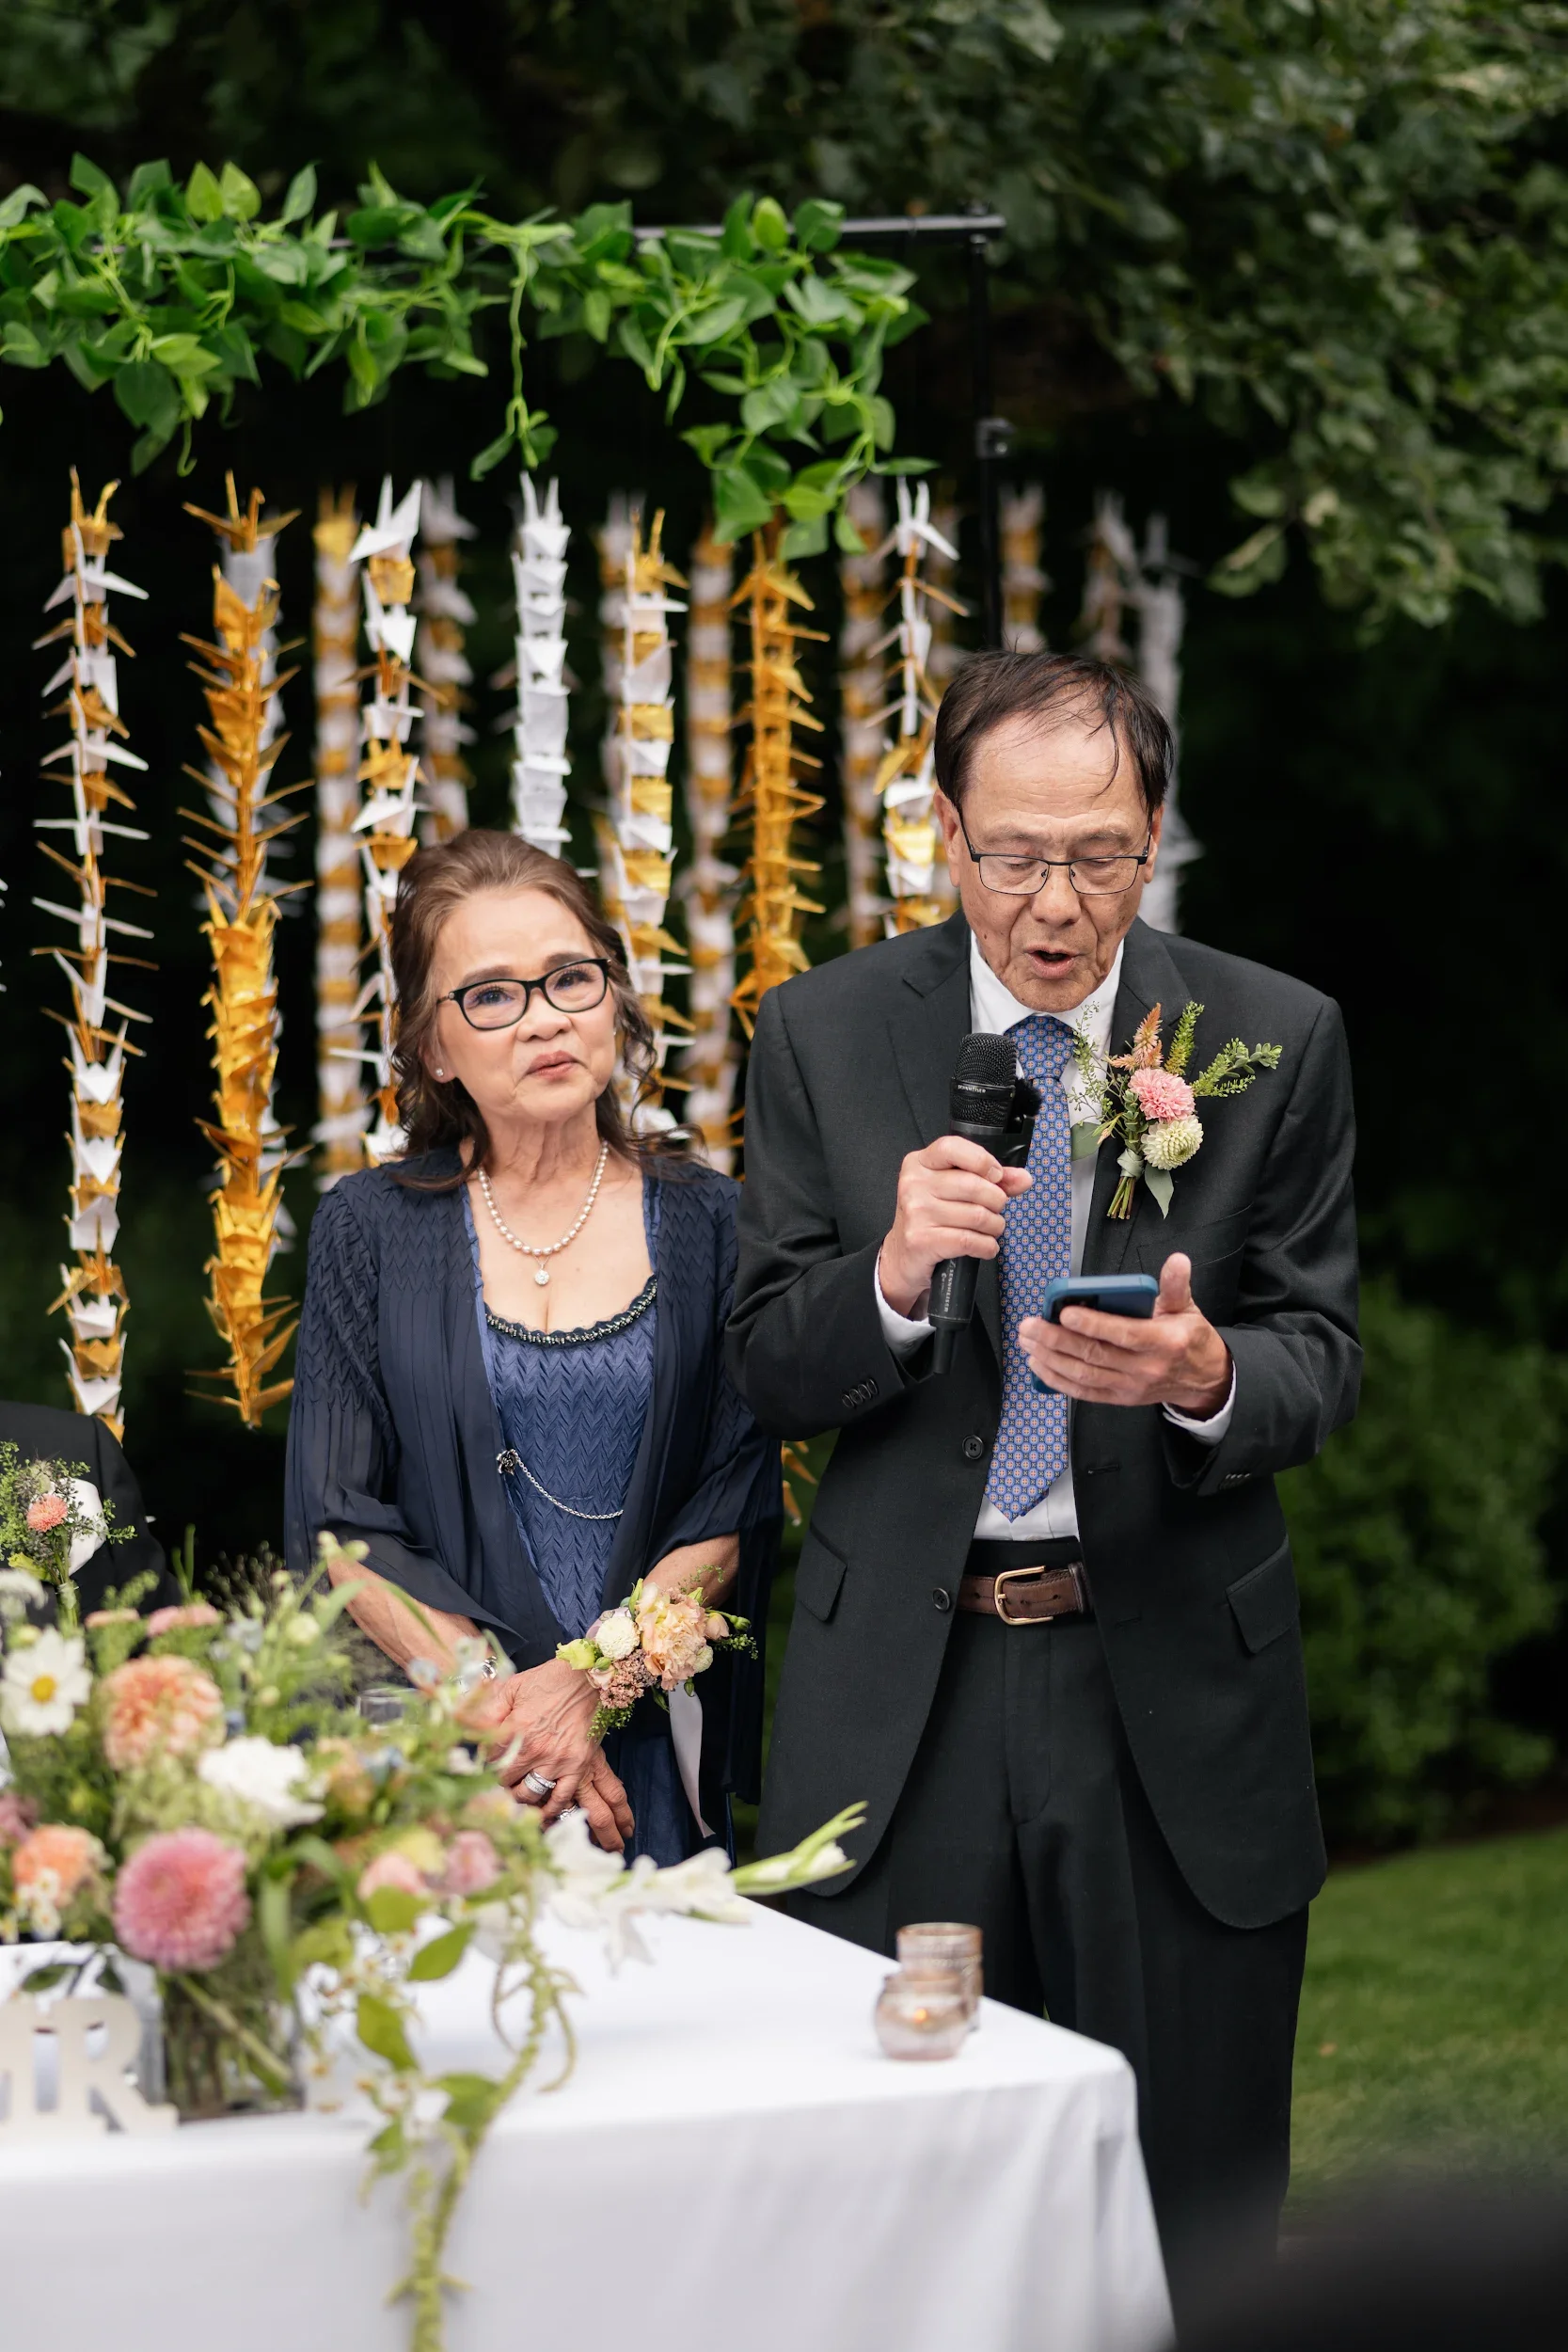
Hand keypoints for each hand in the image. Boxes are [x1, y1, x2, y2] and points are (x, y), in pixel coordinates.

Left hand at [464, 1658, 633, 1851]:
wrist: (589, 1677)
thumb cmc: (549, 1680)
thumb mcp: (512, 1688)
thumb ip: (487, 1710)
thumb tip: (462, 1725)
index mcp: (515, 1729)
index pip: (489, 1761)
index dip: (485, 1763)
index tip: (488, 1761)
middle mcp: (534, 1750)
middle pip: (506, 1782)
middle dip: (501, 1781)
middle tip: (502, 1778)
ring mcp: (557, 1761)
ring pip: (529, 1795)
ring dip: (520, 1796)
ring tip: (518, 1790)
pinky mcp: (577, 1767)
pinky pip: (560, 1799)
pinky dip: (549, 1809)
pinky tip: (541, 1811)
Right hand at [878, 1136, 1031, 1318]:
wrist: (903, 1256)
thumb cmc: (931, 1218)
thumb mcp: (954, 1191)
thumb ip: (990, 1180)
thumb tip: (1023, 1179)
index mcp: (920, 1163)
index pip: (952, 1148)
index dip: (982, 1160)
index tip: (996, 1176)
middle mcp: (914, 1184)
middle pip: (973, 1185)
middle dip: (996, 1201)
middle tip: (994, 1210)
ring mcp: (916, 1212)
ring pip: (977, 1215)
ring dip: (994, 1227)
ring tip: (989, 1230)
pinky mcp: (921, 1240)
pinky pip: (970, 1240)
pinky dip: (987, 1246)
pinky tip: (985, 1246)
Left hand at [1017, 1253, 1231, 1415]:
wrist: (1203, 1380)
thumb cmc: (1189, 1338)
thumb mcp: (1187, 1308)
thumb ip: (1176, 1285)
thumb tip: (1177, 1260)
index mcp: (1164, 1342)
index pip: (1124, 1334)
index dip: (1093, 1324)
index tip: (1064, 1312)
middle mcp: (1145, 1368)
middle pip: (1095, 1355)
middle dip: (1057, 1340)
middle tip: (1030, 1325)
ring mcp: (1130, 1387)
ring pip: (1084, 1376)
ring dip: (1051, 1359)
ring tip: (1028, 1341)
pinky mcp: (1120, 1398)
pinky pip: (1084, 1393)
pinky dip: (1058, 1381)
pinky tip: (1039, 1364)